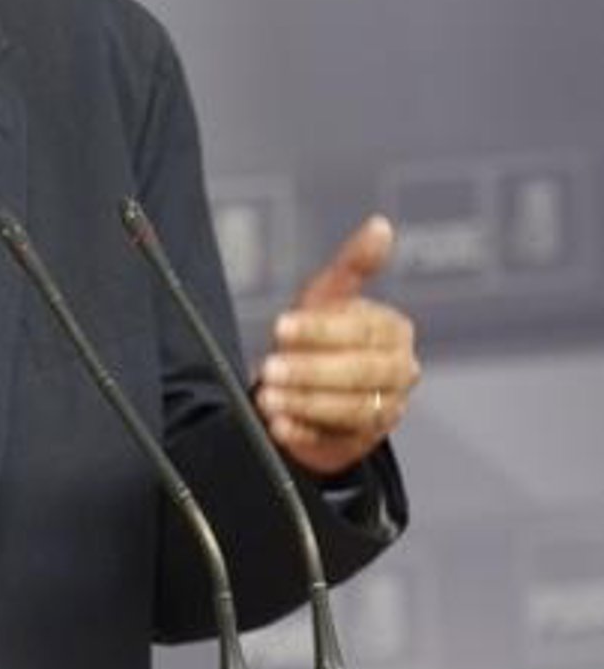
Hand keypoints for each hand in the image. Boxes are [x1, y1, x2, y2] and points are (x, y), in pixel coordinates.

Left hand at [254, 213, 418, 476]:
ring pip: (353, 410)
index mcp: (393, 331)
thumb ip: (353, 264)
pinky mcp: (365, 442)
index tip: (280, 328)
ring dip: (306, 404)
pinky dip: (306, 435)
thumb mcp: (328, 296)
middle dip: (312, 372)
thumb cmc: (321, 333)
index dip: (320, 330)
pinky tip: (279, 426)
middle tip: (270, 369)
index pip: (362, 331)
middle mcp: (400, 371)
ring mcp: (387, 409)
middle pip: (362, 373)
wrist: (310, 386)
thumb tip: (381, 225)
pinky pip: (338, 442)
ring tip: (268, 399)